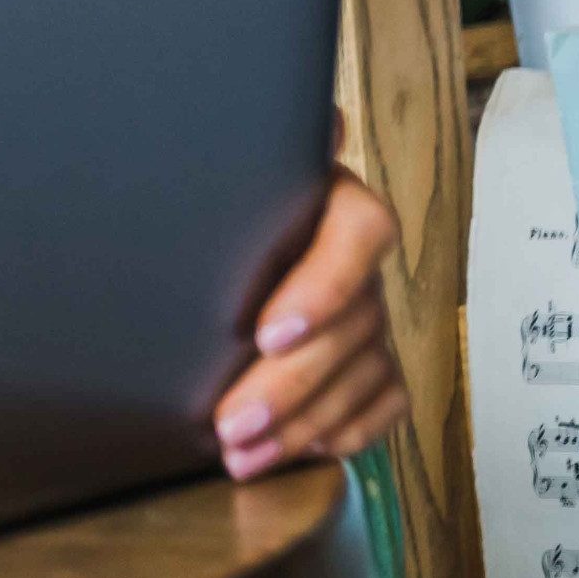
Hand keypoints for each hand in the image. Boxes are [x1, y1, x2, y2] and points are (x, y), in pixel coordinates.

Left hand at [213, 174, 405, 478]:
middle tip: (231, 424)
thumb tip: (306, 122)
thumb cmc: (194, 204)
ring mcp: (370, 310)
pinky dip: (345, 430)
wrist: (196, 240)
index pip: (360, 232)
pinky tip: (298, 452)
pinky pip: (384, 401)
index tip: (266, 336)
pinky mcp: (372, 358)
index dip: (323, 288)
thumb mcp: (204, 180)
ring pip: (365, 371)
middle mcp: (357, 256)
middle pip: (355, 322)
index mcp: (327, 195)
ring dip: (304, 422)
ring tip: (241, 455)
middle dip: (290, 385)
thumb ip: (232, 154)